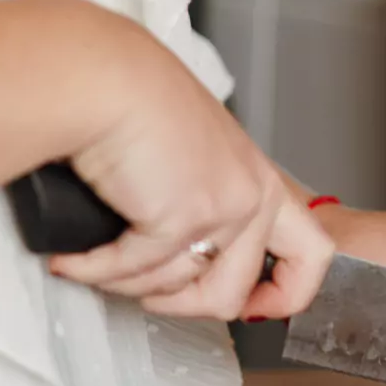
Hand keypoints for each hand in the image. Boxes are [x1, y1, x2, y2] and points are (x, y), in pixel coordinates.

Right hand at [45, 16, 333, 319]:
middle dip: (178, 305)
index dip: (286, 295)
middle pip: (232, 294)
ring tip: (94, 257)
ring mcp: (223, 210)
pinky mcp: (181, 218)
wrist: (101, 77)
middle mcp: (254, 196)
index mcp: (262, 180)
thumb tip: (182, 256)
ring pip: (176, 290)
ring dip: (126, 283)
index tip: (251, 307)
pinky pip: (132, 273)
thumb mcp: (192, 155)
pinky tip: (73, 257)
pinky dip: (94, 271)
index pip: (313, 255)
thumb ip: (204, 199)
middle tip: (141, 289)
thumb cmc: (131, 102)